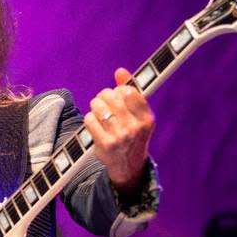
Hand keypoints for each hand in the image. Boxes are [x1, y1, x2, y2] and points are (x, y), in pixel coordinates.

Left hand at [82, 68, 154, 191]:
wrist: (128, 166)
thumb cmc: (132, 135)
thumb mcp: (138, 115)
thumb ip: (131, 91)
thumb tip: (120, 71)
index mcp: (146, 119)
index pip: (129, 92)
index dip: (120, 90)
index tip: (118, 94)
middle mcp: (135, 128)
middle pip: (111, 97)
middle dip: (104, 96)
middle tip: (104, 101)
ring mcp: (120, 137)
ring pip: (99, 106)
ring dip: (95, 105)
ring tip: (99, 111)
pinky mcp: (105, 144)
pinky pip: (90, 119)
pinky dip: (90, 118)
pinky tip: (95, 123)